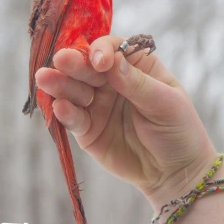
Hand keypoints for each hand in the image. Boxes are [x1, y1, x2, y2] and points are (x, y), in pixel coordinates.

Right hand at [34, 35, 220, 209]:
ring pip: (72, 90)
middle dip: (72, 63)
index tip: (100, 62)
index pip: (111, 50)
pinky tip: (59, 107)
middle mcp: (109, 81)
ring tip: (45, 79)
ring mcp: (95, 104)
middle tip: (60, 60)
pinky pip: (72, 118)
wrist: (175, 173)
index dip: (101, 51)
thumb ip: (137, 84)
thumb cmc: (179, 131)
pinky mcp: (85, 129)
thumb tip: (111, 62)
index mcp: (133, 66)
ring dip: (59, 84)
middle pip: (85, 67)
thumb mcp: (166, 103)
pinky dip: (65, 113)